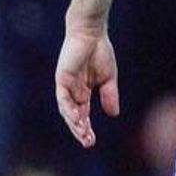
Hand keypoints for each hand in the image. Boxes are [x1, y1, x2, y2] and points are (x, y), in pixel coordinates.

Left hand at [55, 22, 120, 147]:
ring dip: (74, 122)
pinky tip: (77, 118)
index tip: (91, 142)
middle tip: (87, 143)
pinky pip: (63, 97)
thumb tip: (113, 114)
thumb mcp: (108, 78)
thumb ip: (109, 95)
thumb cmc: (100, 52)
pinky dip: (69, 108)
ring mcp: (66, 85)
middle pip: (73, 116)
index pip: (82, 115)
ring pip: (66, 110)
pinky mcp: (62, 78)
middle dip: (79, 130)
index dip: (86, 129)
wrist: (92, 33)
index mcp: (83, 92)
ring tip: (83, 134)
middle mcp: (72, 91)